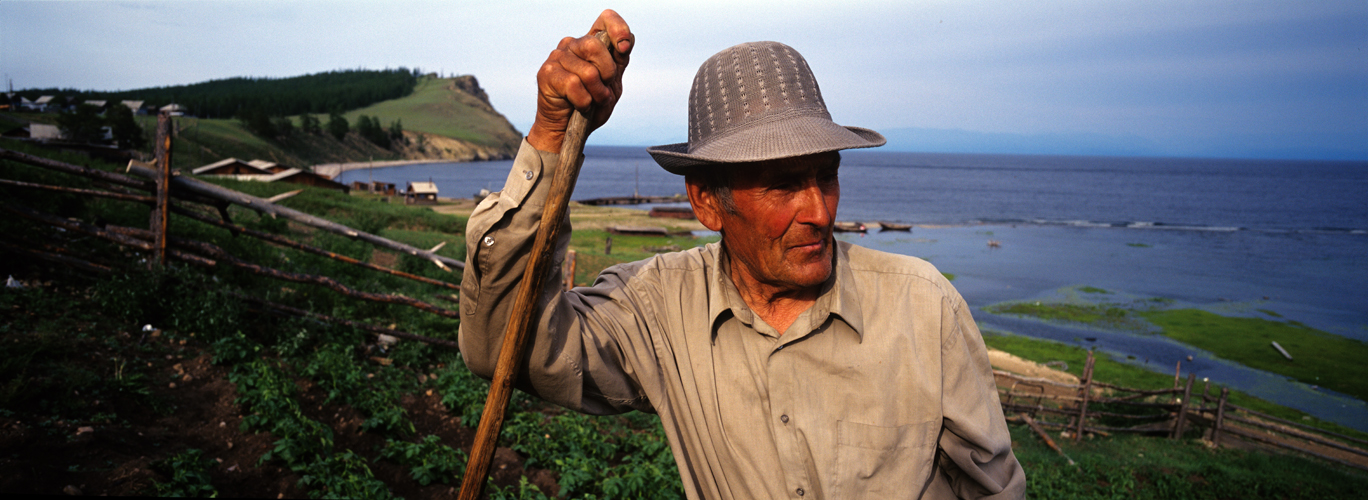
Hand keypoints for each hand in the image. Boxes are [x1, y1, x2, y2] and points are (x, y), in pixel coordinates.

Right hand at [527, 9, 633, 152]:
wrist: (567, 130)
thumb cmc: (590, 106)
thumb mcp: (611, 85)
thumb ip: (619, 63)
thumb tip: (625, 44)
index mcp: (590, 44)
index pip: (605, 20)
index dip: (618, 28)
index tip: (624, 48)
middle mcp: (572, 45)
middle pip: (596, 46)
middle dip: (607, 74)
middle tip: (603, 91)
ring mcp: (557, 57)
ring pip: (588, 71)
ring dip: (596, 94)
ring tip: (591, 102)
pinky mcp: (546, 73)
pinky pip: (574, 85)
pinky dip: (583, 101)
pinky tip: (578, 105)